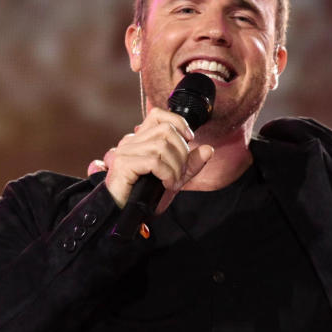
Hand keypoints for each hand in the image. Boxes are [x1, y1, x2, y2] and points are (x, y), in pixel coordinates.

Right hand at [95, 108, 211, 211]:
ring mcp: (125, 152)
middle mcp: (131, 142)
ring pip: (162, 146)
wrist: (126, 215)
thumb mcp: (174, 178)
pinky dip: (167, 174)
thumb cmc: (146, 197)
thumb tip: (209, 149)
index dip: (178, 122)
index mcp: (141, 141)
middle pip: (166, 130)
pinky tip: (166, 185)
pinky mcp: (123, 164)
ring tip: (173, 182)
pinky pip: (154, 161)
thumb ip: (191, 164)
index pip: (158, 115)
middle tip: (180, 173)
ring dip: (175, 167)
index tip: (189, 139)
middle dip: (182, 152)